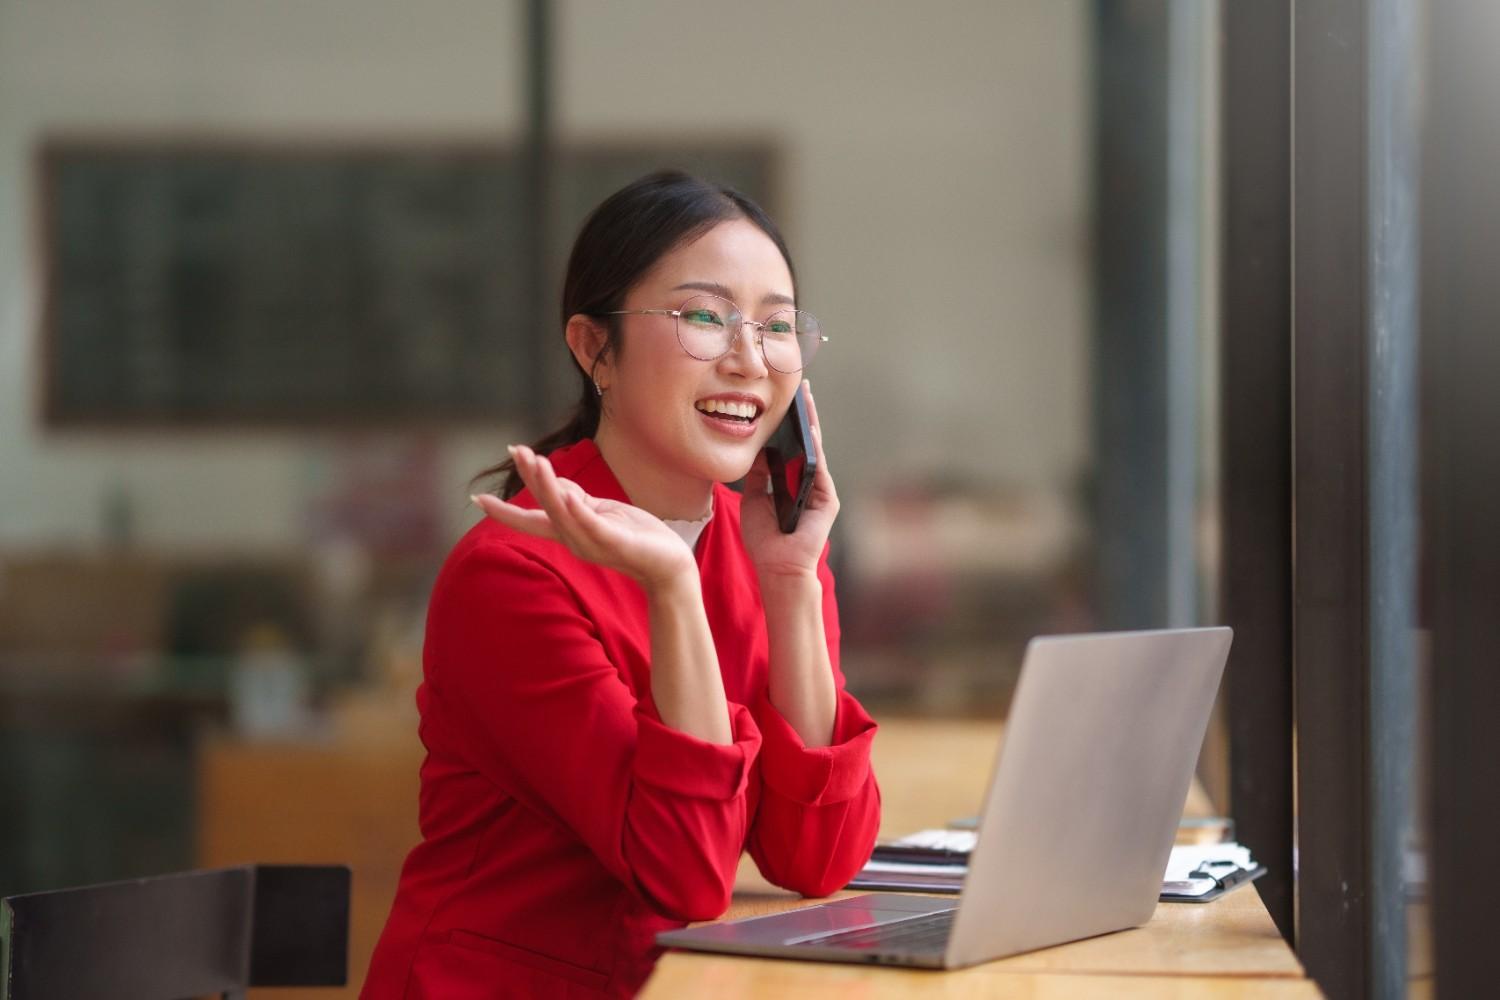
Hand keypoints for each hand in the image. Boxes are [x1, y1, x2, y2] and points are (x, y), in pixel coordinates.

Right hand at [471, 445, 697, 591]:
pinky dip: (578, 511)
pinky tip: (568, 495)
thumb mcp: (602, 512)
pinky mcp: (616, 543)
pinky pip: (592, 525)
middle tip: (516, 451)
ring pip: (564, 514)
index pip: (532, 520)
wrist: (669, 566)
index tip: (476, 499)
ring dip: (549, 488)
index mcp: (571, 532)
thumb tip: (554, 483)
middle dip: (531, 479)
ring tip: (537, 461)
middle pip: (545, 508)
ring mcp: (595, 543)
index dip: (505, 511)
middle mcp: (576, 540)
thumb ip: (577, 500)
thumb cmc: (637, 538)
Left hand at [739, 380, 840, 580]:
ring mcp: (820, 490)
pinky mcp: (827, 499)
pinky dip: (815, 450)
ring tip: (806, 399)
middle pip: (807, 442)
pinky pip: (819, 469)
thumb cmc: (764, 539)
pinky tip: (809, 431)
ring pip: (816, 450)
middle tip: (802, 387)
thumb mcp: (753, 499)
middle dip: (804, 415)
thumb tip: (758, 450)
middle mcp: (808, 482)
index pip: (792, 446)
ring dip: (812, 424)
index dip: (788, 424)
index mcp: (791, 481)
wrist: (776, 566)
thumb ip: (757, 476)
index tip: (783, 399)